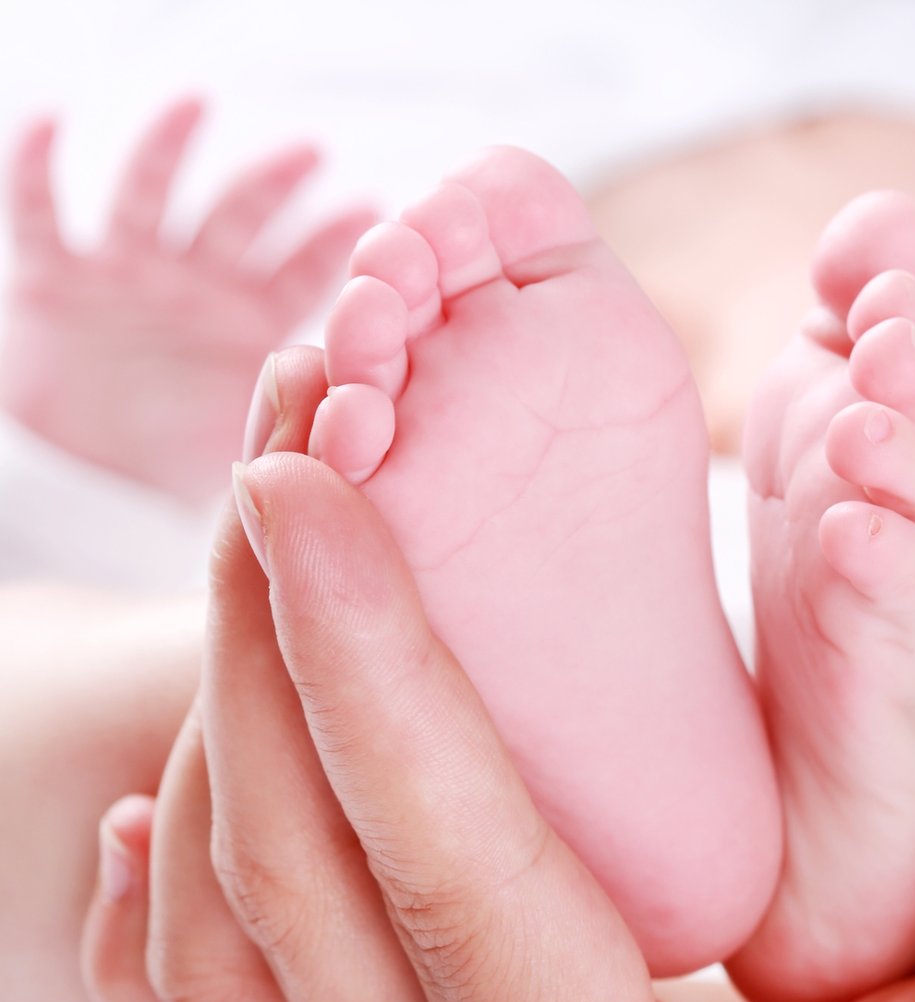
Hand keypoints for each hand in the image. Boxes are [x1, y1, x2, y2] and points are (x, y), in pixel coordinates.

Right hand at [1, 98, 374, 501]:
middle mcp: (198, 281)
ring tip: (196, 104)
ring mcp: (130, 272)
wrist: (89, 466)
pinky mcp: (55, 277)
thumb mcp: (253, 462)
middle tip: (313, 153)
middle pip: (241, 216)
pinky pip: (41, 211)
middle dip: (274, 183)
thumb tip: (387, 496)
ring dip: (169, 148)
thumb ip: (308, 462)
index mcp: (254, 318)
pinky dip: (40, 167)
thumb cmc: (185, 456)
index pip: (304, 271)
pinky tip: (47, 123)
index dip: (334, 244)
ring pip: (150, 194)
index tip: (375, 214)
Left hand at [79, 350, 914, 1001]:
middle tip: (274, 452)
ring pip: (242, 956)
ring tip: (255, 556)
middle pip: (299, 899)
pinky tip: (197, 772)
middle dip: (261, 656)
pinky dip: (206, 881)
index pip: (459, 876)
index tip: (300, 483)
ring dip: (228, 734)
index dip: (371, 664)